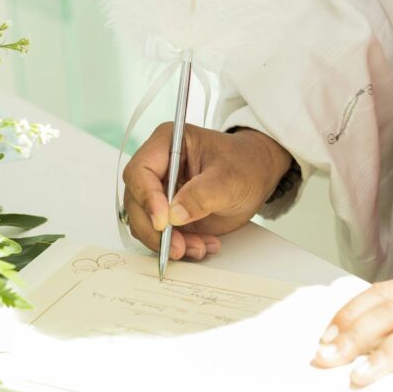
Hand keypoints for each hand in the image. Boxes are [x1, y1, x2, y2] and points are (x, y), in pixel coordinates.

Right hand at [122, 124, 291, 259]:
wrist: (256, 176)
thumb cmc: (245, 164)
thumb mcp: (230, 177)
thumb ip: (202, 194)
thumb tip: (174, 215)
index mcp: (166, 144)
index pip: (140, 172)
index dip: (146, 198)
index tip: (163, 221)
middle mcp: (157, 168)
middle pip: (136, 203)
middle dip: (155, 230)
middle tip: (178, 247)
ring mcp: (159, 193)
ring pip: (144, 224)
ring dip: (168, 242)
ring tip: (200, 246)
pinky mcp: (167, 215)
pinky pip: (160, 237)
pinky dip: (179, 247)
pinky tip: (203, 244)